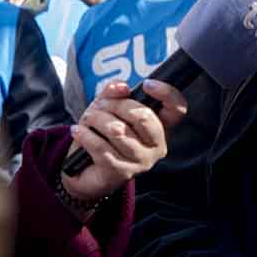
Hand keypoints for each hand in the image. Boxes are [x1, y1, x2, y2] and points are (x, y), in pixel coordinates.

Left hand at [61, 78, 186, 205]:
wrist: (84, 169)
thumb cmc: (103, 134)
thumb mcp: (108, 107)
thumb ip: (115, 92)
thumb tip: (121, 87)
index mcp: (161, 127)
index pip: (177, 109)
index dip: (167, 93)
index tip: (146, 84)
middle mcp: (157, 146)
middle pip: (143, 116)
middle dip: (116, 105)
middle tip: (100, 105)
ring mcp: (141, 162)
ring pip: (118, 130)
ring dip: (97, 119)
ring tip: (88, 119)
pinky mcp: (122, 172)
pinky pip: (101, 147)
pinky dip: (85, 135)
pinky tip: (78, 131)